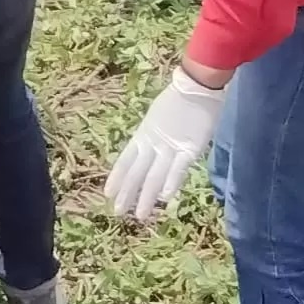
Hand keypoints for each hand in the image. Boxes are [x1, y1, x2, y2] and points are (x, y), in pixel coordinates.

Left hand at [104, 67, 230, 220]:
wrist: (195, 87)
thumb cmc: (177, 101)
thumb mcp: (155, 119)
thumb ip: (150, 136)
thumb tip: (145, 152)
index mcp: (142, 135)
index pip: (125, 161)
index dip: (116, 178)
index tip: (107, 194)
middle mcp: (152, 144)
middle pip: (136, 173)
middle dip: (127, 194)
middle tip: (118, 212)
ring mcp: (170, 147)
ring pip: (154, 176)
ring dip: (146, 197)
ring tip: (140, 216)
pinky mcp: (189, 149)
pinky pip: (178, 169)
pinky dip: (171, 183)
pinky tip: (164, 198)